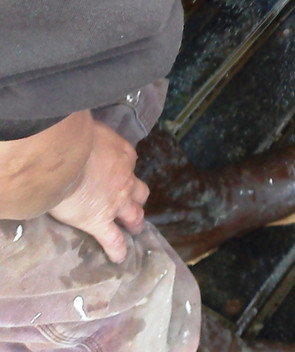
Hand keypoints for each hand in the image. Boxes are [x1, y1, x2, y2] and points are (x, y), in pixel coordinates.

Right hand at [47, 121, 149, 263]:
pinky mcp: (100, 221)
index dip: (123, 170)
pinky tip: (120, 257)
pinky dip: (118, 249)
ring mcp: (116, 202)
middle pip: (139, 192)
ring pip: (134, 215)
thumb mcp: (89, 127)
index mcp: (124, 154)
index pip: (128, 163)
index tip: (116, 173)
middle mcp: (126, 179)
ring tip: (136, 229)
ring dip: (135, 222)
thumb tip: (82, 129)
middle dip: (138, 199)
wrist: (64, 156)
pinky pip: (113, 239)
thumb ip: (91, 134)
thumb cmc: (74, 136)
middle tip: (135, 206)